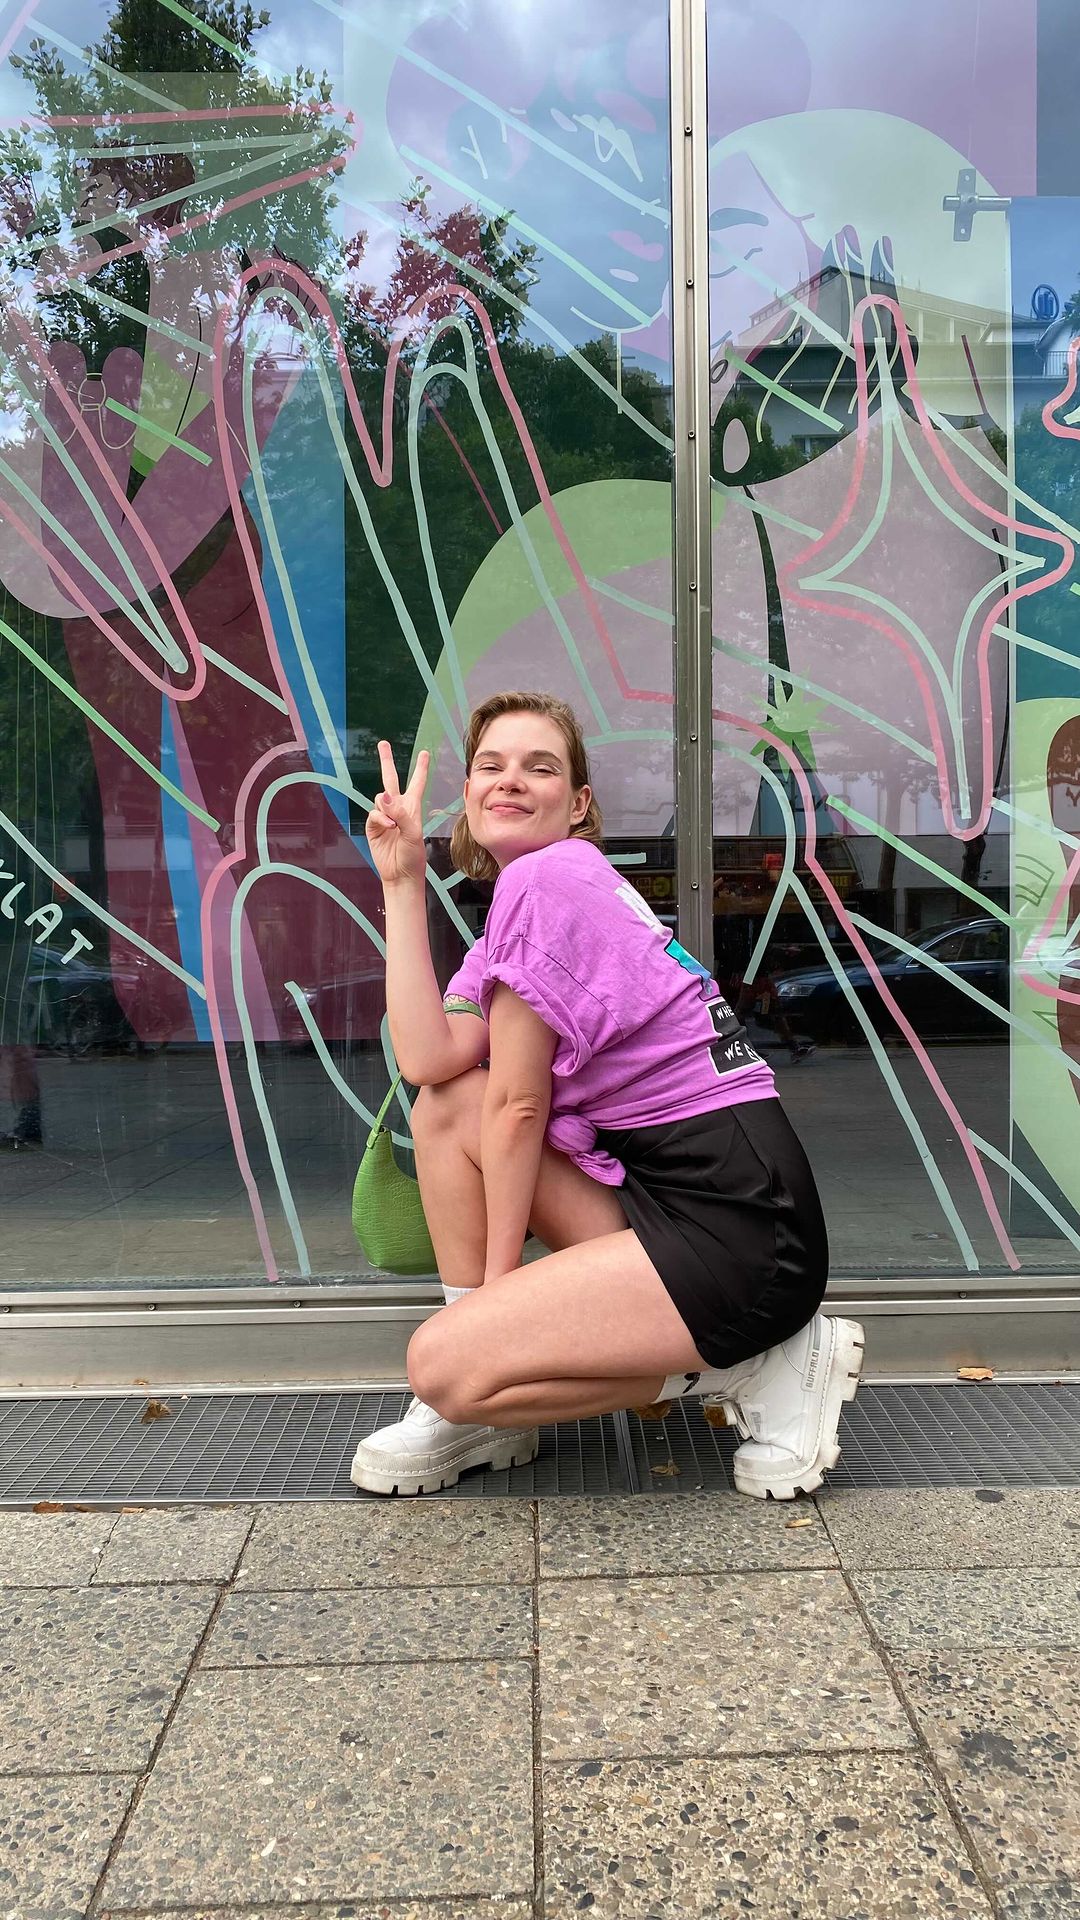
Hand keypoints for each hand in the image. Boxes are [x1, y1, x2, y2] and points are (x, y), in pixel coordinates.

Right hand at [365, 740, 429, 886]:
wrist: (400, 874)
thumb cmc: (413, 855)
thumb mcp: (413, 833)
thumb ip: (400, 813)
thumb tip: (384, 796)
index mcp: (412, 807)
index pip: (417, 783)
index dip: (421, 768)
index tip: (425, 753)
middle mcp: (398, 808)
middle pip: (390, 779)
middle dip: (386, 761)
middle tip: (382, 743)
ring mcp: (384, 816)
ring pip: (380, 798)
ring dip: (386, 807)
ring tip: (394, 825)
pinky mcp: (373, 826)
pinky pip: (373, 813)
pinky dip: (380, 818)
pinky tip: (388, 827)